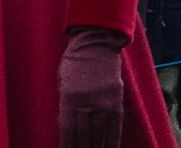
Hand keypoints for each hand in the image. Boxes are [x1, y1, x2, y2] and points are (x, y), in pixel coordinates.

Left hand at [58, 27, 125, 147]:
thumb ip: (66, 106)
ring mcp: (104, 103)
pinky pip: (115, 127)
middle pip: (84, 137)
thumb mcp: (63, 83)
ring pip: (100, 135)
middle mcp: (87, 103)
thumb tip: (68, 130)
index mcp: (69, 99)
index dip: (68, 146)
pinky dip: (112, 141)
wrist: (97, 43)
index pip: (68, 132)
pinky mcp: (116, 101)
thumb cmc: (75, 62)